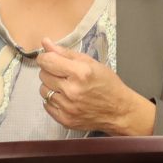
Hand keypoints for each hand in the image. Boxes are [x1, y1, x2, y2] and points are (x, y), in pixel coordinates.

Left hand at [37, 41, 156, 135]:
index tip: (50, 59)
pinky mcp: (65, 119)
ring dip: (51, 86)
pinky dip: (53, 100)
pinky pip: (46, 105)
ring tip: (66, 86)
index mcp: (80, 73)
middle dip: (50, 71)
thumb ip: (66, 53)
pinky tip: (65, 98)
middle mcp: (72, 91)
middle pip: (43, 75)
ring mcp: (67, 107)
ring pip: (43, 90)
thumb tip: (45, 43)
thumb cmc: (108, 85)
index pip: (47, 61)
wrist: (119, 111)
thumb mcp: (91, 63)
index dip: (46, 58)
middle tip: (64, 74)